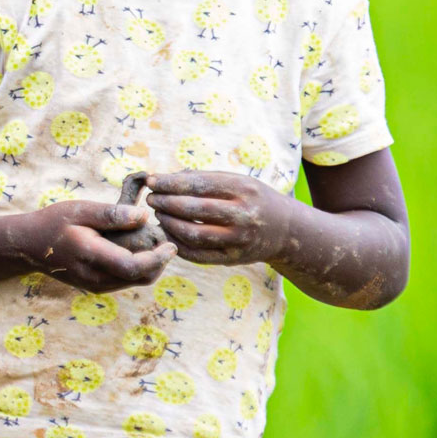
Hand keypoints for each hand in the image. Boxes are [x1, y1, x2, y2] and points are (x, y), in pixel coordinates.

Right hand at [16, 200, 176, 292]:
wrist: (29, 246)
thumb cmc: (54, 222)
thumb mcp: (80, 210)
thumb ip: (111, 214)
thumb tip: (143, 216)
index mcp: (91, 256)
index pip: (134, 266)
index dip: (158, 258)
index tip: (170, 244)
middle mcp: (95, 278)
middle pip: (141, 278)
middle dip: (159, 262)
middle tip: (164, 241)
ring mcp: (95, 286)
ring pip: (135, 282)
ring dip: (150, 266)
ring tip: (152, 243)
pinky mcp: (96, 287)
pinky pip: (125, 281)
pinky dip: (138, 269)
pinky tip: (135, 250)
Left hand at [146, 171, 291, 264]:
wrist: (286, 230)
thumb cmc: (252, 199)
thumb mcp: (237, 181)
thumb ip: (203, 179)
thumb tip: (164, 179)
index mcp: (243, 189)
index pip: (198, 184)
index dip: (170, 183)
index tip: (151, 180)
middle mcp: (243, 215)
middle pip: (193, 209)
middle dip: (166, 203)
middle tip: (151, 199)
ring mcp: (239, 239)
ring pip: (193, 234)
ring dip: (169, 223)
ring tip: (159, 214)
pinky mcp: (234, 258)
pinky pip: (198, 254)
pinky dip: (178, 243)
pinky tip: (169, 232)